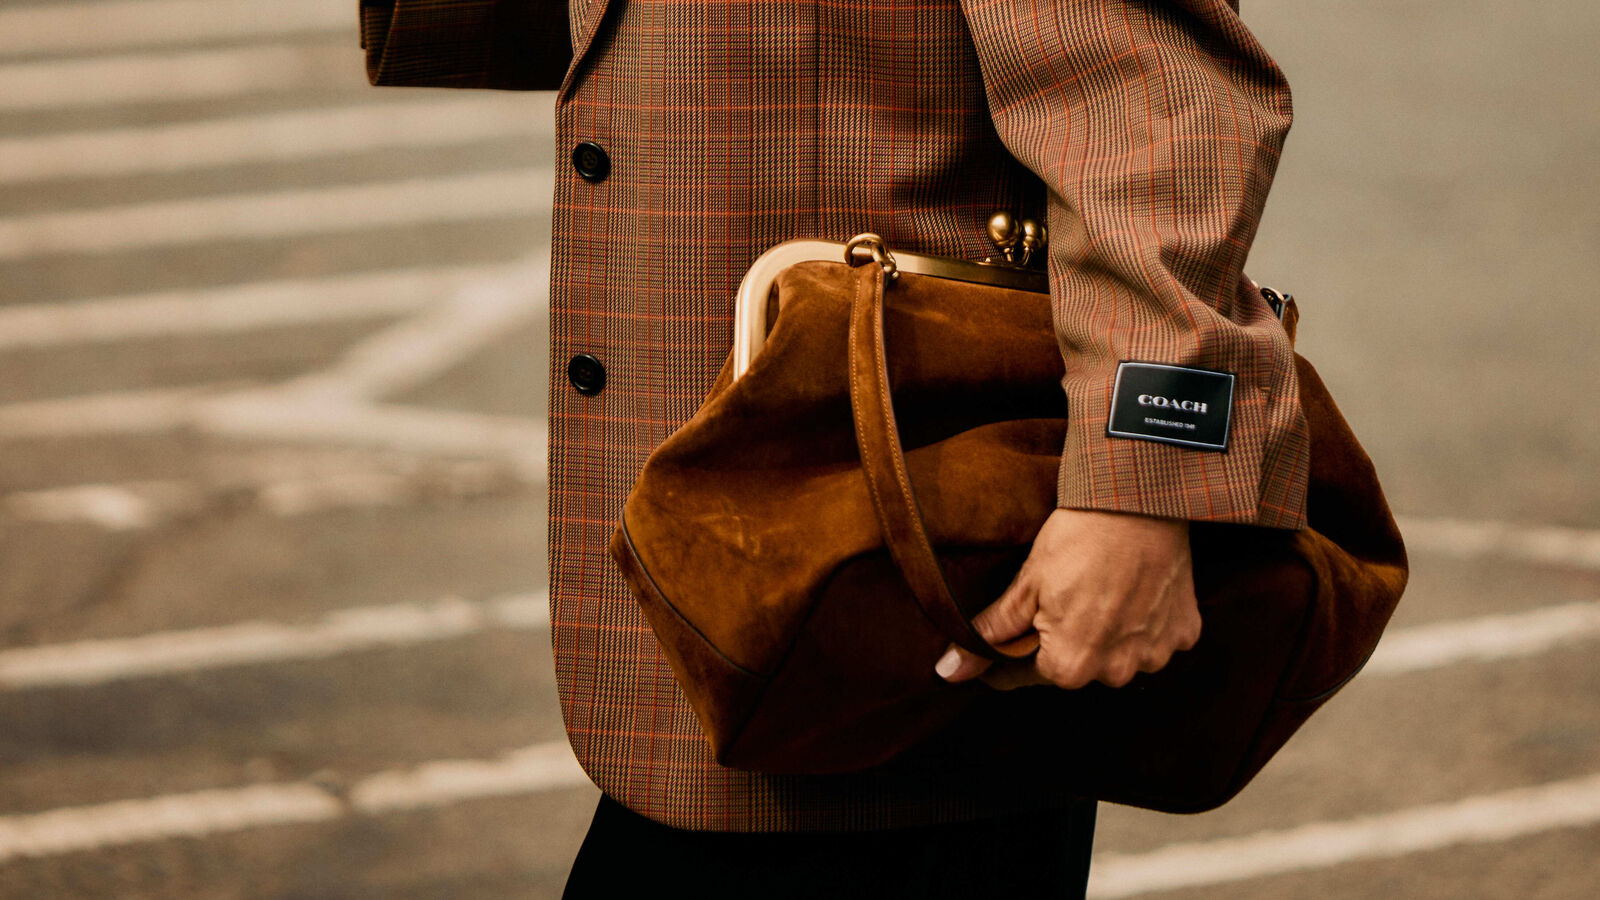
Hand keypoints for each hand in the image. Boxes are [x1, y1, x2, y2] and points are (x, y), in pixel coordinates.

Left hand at [934, 508, 1200, 689]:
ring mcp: (1155, 654)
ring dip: (1105, 634)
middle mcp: (1116, 672)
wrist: (1139, 499)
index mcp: (1070, 666)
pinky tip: (1132, 591)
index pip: (1027, 675)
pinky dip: (1142, 622)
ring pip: (1117, 655)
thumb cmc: (1078, 539)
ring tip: (1098, 591)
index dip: (1012, 652)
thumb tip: (951, 671)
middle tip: (1060, 597)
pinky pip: (1154, 639)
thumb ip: (992, 633)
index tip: (1010, 633)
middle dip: (1062, 640)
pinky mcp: (1184, 632)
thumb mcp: (1026, 584)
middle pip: (1076, 666)